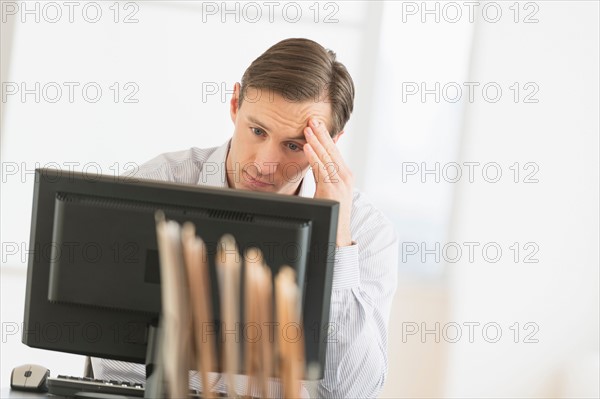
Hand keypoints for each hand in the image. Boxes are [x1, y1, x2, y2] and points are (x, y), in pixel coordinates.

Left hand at [303, 117, 353, 246]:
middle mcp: (345, 176)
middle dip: (321, 133)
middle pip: (332, 150)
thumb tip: (313, 159)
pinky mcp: (333, 190)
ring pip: (327, 157)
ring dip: (316, 141)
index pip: (333, 150)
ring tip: (307, 127)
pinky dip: (314, 157)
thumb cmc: (332, 213)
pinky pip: (322, 170)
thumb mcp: (327, 188)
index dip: (325, 135)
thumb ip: (322, 173)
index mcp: (344, 174)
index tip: (316, 122)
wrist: (337, 236)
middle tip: (312, 117)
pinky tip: (307, 147)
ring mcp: (340, 183)